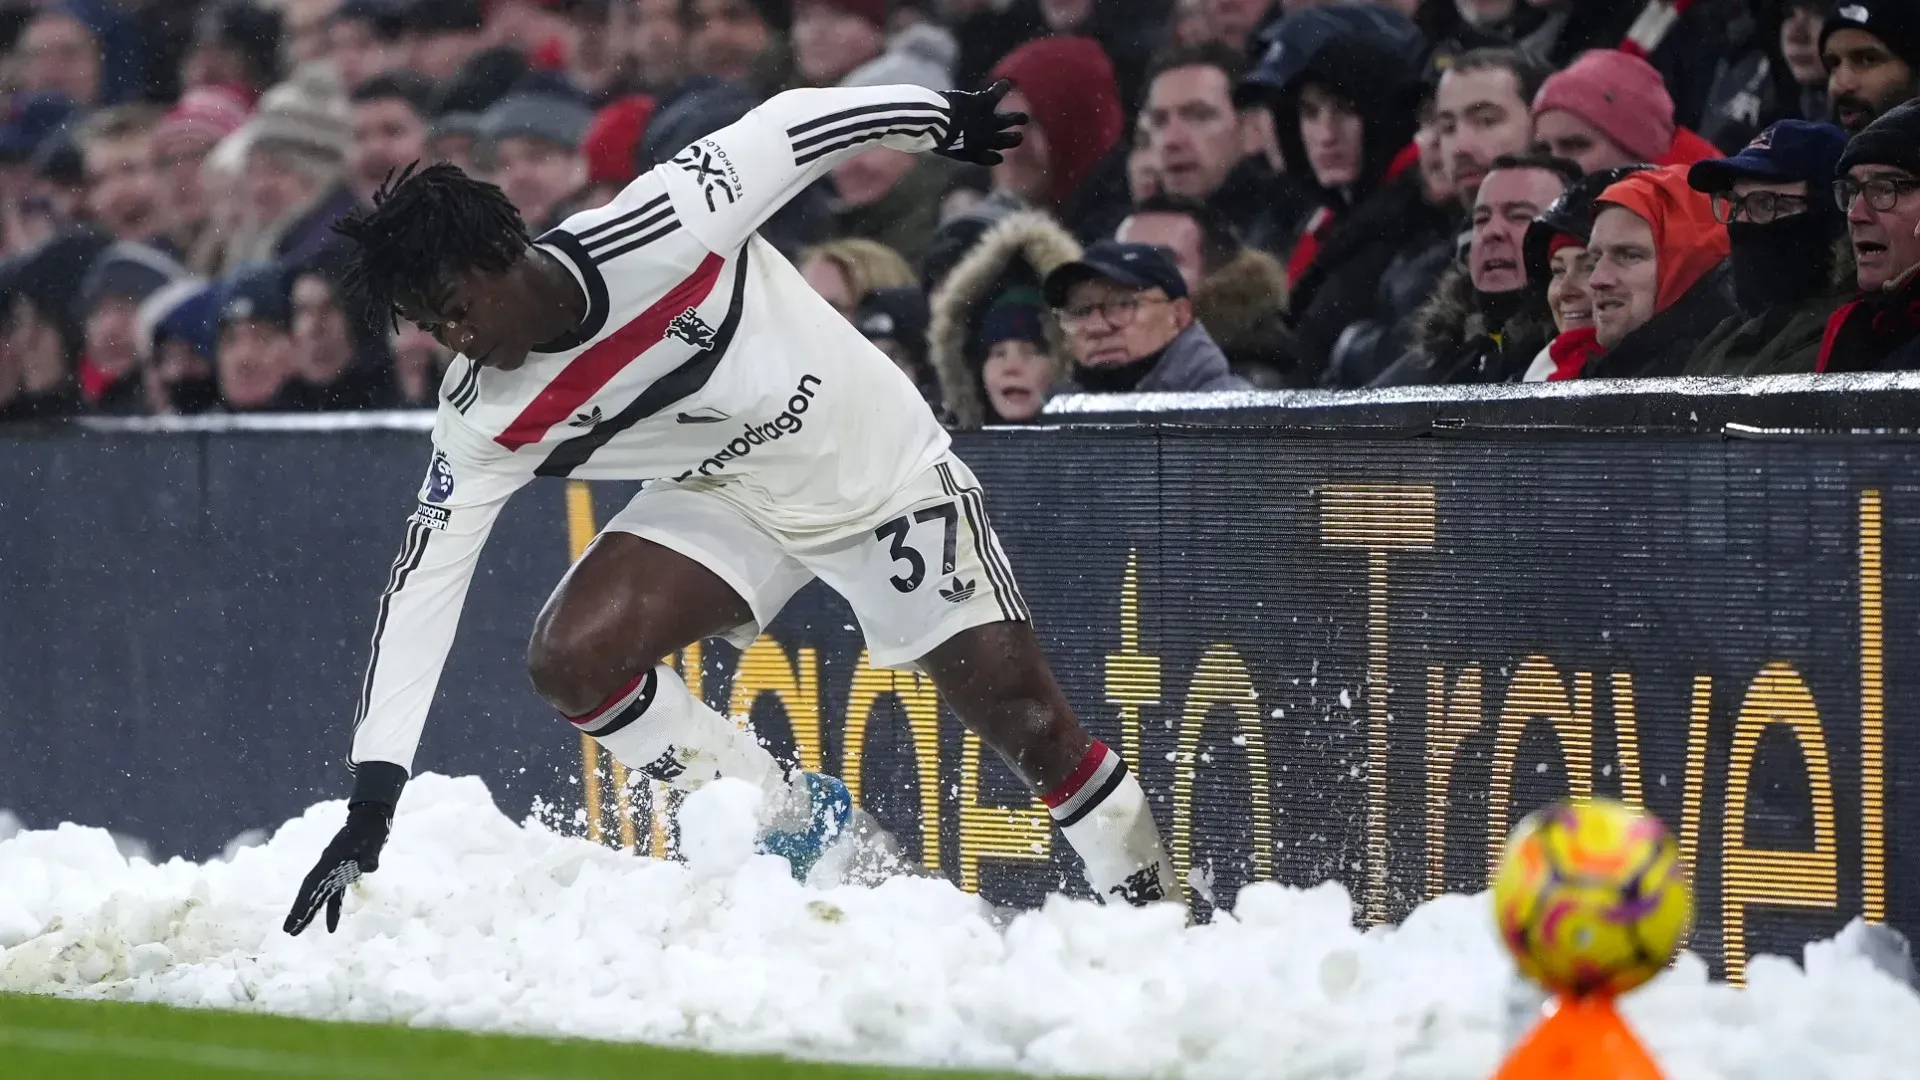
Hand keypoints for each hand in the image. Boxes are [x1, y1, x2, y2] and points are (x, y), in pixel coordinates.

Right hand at [283, 803, 391, 935]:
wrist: (371, 817)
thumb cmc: (371, 829)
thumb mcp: (372, 842)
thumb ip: (370, 856)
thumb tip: (370, 867)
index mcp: (330, 861)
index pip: (312, 886)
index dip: (303, 903)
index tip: (294, 919)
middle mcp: (328, 867)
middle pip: (310, 893)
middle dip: (300, 912)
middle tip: (288, 931)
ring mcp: (334, 870)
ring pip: (319, 896)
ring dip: (311, 914)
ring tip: (299, 932)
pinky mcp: (344, 872)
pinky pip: (334, 894)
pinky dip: (332, 910)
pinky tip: (332, 926)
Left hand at [936, 79, 1026, 166]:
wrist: (940, 121)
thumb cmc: (936, 134)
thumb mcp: (938, 143)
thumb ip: (941, 143)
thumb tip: (928, 142)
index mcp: (973, 152)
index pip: (987, 158)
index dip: (993, 158)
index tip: (1000, 158)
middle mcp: (984, 138)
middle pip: (1002, 141)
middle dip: (1012, 139)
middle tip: (1020, 137)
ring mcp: (986, 121)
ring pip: (1005, 121)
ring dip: (1015, 119)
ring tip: (1024, 117)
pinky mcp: (984, 103)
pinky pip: (997, 94)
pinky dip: (1002, 88)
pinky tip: (1008, 83)